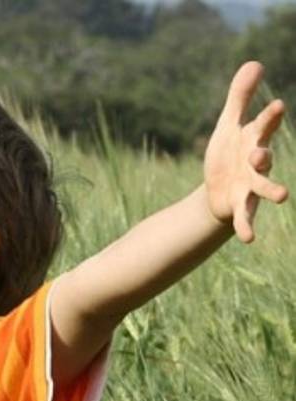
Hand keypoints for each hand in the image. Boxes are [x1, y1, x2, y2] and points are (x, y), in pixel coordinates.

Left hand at [205, 61, 288, 242]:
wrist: (217, 189)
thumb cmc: (227, 154)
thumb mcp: (228, 125)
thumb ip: (240, 97)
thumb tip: (255, 62)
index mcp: (253, 140)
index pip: (262, 126)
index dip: (269, 117)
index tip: (276, 106)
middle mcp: (256, 163)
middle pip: (264, 157)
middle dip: (264, 155)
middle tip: (260, 154)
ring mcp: (251, 185)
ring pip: (264, 188)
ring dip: (272, 190)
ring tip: (283, 195)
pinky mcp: (241, 205)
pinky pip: (247, 217)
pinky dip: (247, 227)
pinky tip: (249, 239)